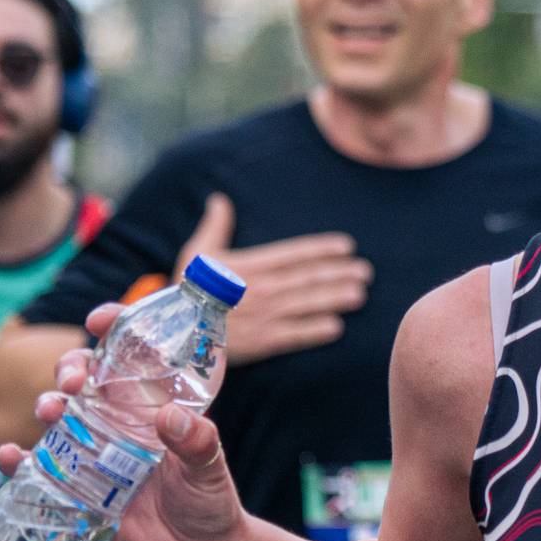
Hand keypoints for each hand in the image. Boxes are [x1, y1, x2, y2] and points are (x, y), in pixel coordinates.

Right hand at [0, 305, 245, 540]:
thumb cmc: (210, 502)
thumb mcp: (209, 468)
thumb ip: (197, 442)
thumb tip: (170, 418)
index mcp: (152, 404)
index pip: (130, 355)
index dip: (113, 329)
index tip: (100, 320)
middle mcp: (120, 421)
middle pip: (85, 379)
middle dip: (71, 368)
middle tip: (73, 381)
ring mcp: (97, 452)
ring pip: (60, 416)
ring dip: (48, 405)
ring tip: (51, 411)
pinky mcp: (80, 487)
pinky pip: (43, 468)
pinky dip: (21, 460)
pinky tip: (12, 455)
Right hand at [173, 193, 370, 363]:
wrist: (175, 332)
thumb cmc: (187, 291)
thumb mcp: (196, 254)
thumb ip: (215, 226)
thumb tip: (219, 199)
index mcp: (249, 266)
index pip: (293, 254)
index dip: (322, 249)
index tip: (347, 246)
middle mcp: (261, 288)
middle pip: (308, 278)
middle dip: (339, 273)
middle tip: (365, 271)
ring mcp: (264, 315)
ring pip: (307, 304)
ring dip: (335, 298)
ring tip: (360, 294)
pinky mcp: (262, 341)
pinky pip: (294, 335)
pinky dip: (316, 331)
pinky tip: (337, 327)